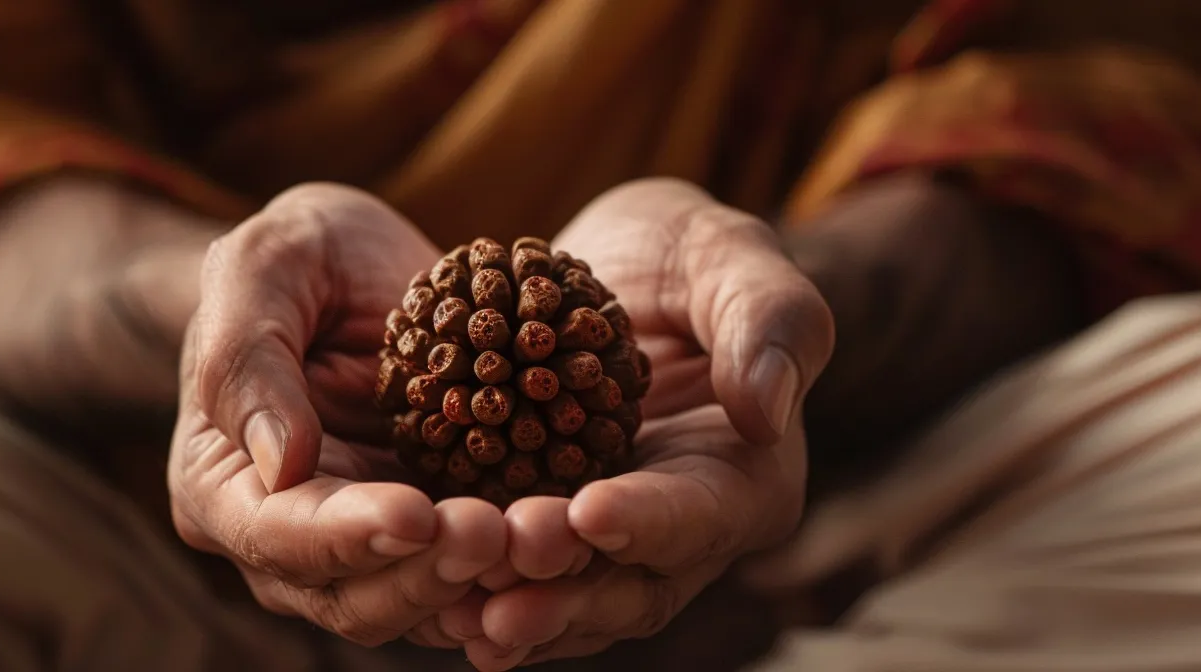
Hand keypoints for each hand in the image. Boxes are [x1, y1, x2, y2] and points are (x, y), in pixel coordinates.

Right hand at [171, 183, 505, 647]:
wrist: (361, 269)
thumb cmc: (295, 254)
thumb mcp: (260, 264)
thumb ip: (246, 356)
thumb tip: (280, 465)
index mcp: (220, 485)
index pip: (274, 535)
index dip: (344, 536)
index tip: (414, 516)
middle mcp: (288, 540)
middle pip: (351, 596)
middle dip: (426, 573)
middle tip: (498, 533)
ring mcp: (368, 547)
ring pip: (420, 605)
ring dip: (483, 585)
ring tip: (546, 539)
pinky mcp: (440, 535)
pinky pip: (478, 578)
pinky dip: (522, 572)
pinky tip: (570, 540)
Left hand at [464, 179, 834, 668]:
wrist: (614, 273)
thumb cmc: (689, 254)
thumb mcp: (731, 257)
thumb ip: (769, 319)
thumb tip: (767, 409)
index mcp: (748, 480)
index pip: (703, 512)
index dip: (650, 520)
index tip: (591, 511)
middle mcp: (682, 533)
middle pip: (632, 581)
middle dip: (569, 587)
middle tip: (504, 572)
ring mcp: (608, 545)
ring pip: (571, 599)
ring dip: (519, 610)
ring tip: (458, 612)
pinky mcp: (544, 535)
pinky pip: (516, 582)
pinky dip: (478, 594)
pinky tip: (431, 605)